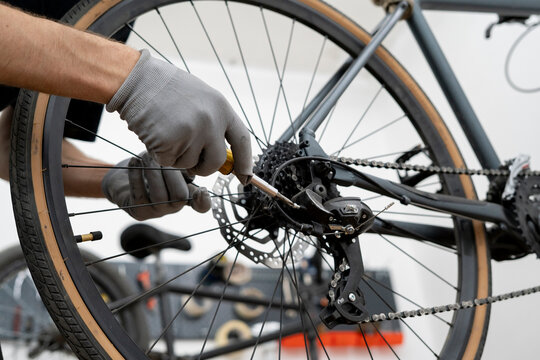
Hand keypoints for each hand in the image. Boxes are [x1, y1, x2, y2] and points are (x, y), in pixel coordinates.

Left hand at [101, 152, 210, 220]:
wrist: (122, 179)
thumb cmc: (149, 168)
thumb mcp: (167, 163)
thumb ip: (179, 166)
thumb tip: (184, 164)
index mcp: (185, 195)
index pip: (201, 206)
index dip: (204, 202)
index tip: (203, 189)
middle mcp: (173, 207)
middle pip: (180, 196)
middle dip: (171, 173)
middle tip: (160, 156)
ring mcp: (156, 212)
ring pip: (159, 196)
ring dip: (152, 172)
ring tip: (146, 156)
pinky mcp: (138, 211)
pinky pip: (139, 194)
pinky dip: (136, 176)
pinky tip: (134, 161)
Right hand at [107, 49, 252, 183]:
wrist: (138, 79)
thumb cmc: (167, 88)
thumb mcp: (201, 98)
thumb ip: (215, 124)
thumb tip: (224, 157)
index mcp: (221, 108)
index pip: (241, 140)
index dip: (245, 161)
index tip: (245, 177)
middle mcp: (210, 122)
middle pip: (216, 162)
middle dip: (204, 167)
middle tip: (192, 162)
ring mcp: (191, 133)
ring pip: (189, 164)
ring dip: (177, 157)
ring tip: (166, 131)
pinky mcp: (169, 143)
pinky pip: (168, 162)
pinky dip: (160, 155)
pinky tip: (155, 134)